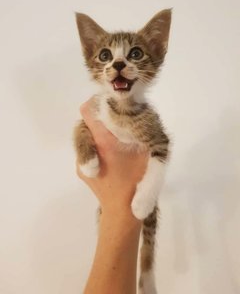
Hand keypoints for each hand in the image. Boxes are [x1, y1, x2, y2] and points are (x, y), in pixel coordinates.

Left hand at [76, 98, 148, 214]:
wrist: (122, 211)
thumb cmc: (137, 181)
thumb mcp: (148, 153)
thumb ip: (141, 131)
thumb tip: (136, 111)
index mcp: (103, 141)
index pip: (88, 110)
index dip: (98, 103)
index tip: (112, 106)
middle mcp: (88, 148)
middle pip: (85, 122)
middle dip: (100, 120)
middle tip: (116, 126)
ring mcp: (81, 160)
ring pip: (85, 136)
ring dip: (98, 134)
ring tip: (113, 143)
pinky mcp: (80, 170)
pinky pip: (85, 150)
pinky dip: (95, 147)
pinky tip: (108, 158)